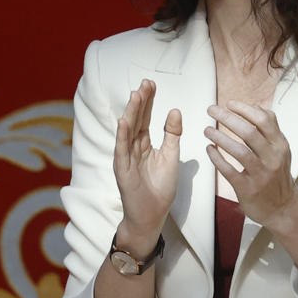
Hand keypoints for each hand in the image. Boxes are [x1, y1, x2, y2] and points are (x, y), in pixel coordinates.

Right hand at [113, 79, 180, 253]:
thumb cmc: (160, 189)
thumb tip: (175, 110)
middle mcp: (133, 148)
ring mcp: (126, 158)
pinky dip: (122, 136)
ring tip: (136, 95)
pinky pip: (121, 150)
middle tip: (145, 83)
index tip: (152, 84)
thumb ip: (172, 134)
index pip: (145, 118)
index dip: (149, 102)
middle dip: (140, 101)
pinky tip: (124, 121)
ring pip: (127, 131)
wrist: (152, 215)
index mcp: (144, 145)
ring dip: (131, 113)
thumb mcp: (171, 156)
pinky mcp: (122, 170)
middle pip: (136, 120)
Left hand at [204, 100, 297, 225]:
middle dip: (228, 118)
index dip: (245, 109)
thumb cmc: (277, 175)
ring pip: (239, 151)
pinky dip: (217, 158)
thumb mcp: (280, 150)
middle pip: (249, 132)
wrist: (283, 208)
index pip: (264, 120)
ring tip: (207, 130)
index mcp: (280, 145)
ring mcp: (261, 174)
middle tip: (212, 110)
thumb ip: (269, 130)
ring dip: (220, 138)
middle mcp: (272, 157)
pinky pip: (229, 170)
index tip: (229, 103)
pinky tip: (209, 150)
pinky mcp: (248, 188)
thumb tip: (256, 106)